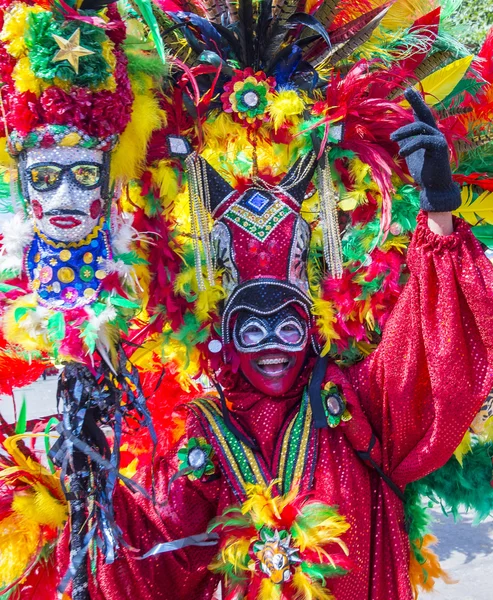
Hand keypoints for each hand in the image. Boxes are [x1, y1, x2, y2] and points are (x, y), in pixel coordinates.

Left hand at [390, 88, 460, 212]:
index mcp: (426, 133)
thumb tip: (396, 136)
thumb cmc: (423, 170)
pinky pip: (423, 140)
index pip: (420, 115)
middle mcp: (434, 133)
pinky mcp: (439, 147)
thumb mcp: (410, 155)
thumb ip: (406, 143)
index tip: (408, 90)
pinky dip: (410, 145)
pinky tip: (401, 153)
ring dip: (404, 131)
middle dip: (416, 101)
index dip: (415, 103)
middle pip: (424, 114)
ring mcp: (438, 139)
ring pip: (420, 127)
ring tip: (392, 138)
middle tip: (407, 91)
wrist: (434, 186)